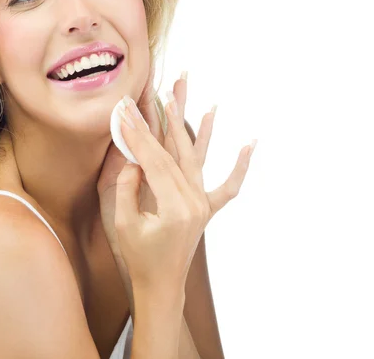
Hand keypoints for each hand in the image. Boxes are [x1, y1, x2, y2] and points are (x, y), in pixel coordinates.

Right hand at [98, 67, 256, 293]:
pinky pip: (228, 187)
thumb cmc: (139, 259)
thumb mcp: (123, 223)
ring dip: (193, 124)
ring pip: (197, 156)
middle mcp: (194, 201)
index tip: (124, 110)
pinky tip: (249, 145)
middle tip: (155, 88)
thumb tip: (133, 158)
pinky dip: (240, 167)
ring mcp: (202, 204)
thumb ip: (126, 186)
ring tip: (191, 94)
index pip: (151, 158)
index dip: (136, 134)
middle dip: (160, 118)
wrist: (160, 286)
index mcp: (173, 206)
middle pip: (174, 151)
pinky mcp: (206, 208)